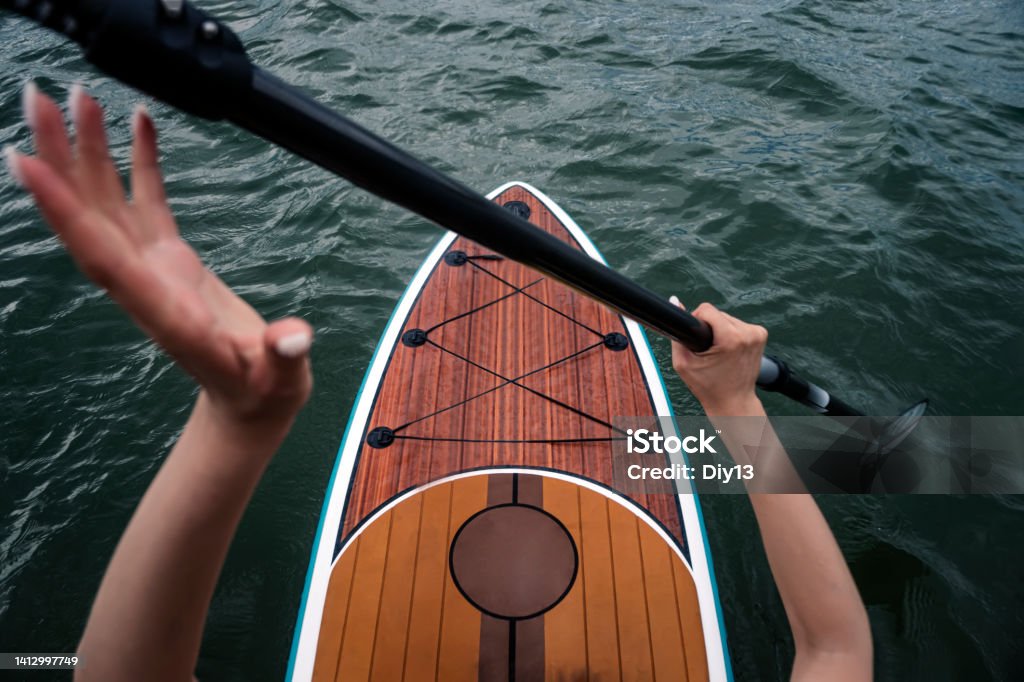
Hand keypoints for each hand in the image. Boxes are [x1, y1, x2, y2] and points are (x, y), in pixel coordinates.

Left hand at [5, 83, 311, 424]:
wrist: (249, 402)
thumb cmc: (264, 391)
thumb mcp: (281, 379)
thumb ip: (285, 357)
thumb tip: (293, 338)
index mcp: (166, 311)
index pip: (105, 257)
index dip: (66, 212)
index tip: (27, 163)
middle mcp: (146, 285)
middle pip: (91, 218)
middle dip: (61, 160)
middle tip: (39, 99)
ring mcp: (154, 269)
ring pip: (108, 205)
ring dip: (87, 152)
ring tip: (77, 96)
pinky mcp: (170, 260)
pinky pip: (145, 204)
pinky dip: (137, 163)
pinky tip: (137, 122)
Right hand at [669, 296, 766, 415]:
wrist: (733, 402)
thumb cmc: (708, 387)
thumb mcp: (683, 363)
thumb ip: (678, 333)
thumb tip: (675, 301)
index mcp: (731, 339)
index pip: (707, 309)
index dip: (696, 320)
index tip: (697, 336)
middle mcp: (748, 333)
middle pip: (718, 314)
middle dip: (710, 327)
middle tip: (708, 349)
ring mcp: (757, 334)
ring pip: (728, 318)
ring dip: (721, 330)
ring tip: (719, 352)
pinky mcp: (761, 335)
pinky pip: (739, 324)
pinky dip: (732, 333)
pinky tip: (729, 350)